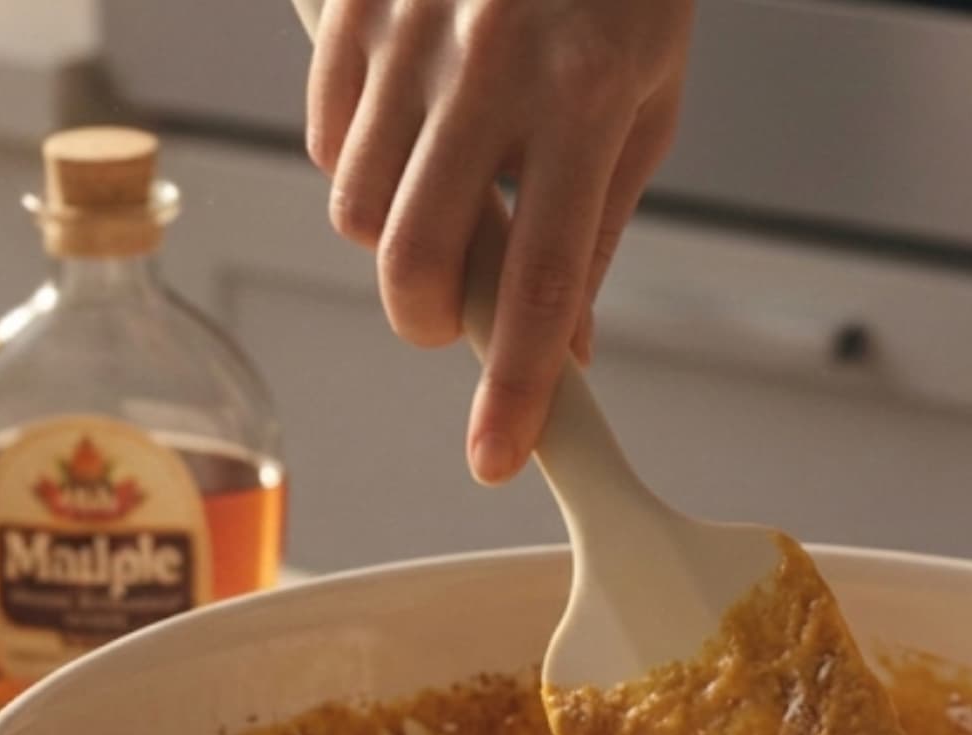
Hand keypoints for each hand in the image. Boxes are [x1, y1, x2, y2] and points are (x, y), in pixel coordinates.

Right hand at [307, 0, 693, 483]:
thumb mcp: (646, 101)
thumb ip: (593, 229)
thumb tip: (562, 348)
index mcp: (585, 94)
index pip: (541, 276)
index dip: (514, 384)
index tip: (500, 453)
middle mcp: (491, 65)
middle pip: (414, 257)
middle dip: (427, 321)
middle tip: (452, 318)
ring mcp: (409, 33)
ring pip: (354, 207)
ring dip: (391, 241)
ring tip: (439, 199)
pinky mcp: (351, 10)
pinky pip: (325, 139)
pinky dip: (358, 170)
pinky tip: (406, 141)